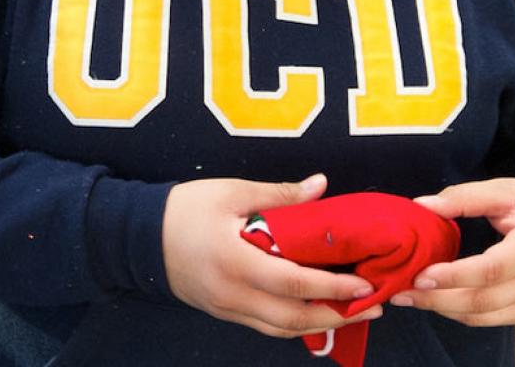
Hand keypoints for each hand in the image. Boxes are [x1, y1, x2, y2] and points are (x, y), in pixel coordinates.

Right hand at [161, 173, 381, 338]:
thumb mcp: (231, 192)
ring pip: (281, 330)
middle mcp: (234, 294)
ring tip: (353, 312)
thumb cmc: (186, 208)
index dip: (332, 286)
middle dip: (338, 315)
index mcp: (236, 261)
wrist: (141, 236)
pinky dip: (295, 323)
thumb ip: (278, 194)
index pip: (294, 283)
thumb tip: (321, 186)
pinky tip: (314, 312)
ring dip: (320, 324)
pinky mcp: (224, 313)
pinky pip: (266, 326)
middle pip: (293, 318)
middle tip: (373, 305)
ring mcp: (228, 309)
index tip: (365, 283)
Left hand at [390, 177, 514, 325]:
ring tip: (410, 298)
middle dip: (439, 299)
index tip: (421, 274)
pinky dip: (462, 313)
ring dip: (445, 310)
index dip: (455, 275)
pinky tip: (437, 301)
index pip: (493, 269)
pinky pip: (493, 320)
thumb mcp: (503, 190)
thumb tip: (421, 205)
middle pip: (486, 300)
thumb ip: (462, 197)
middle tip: (402, 292)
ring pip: (487, 316)